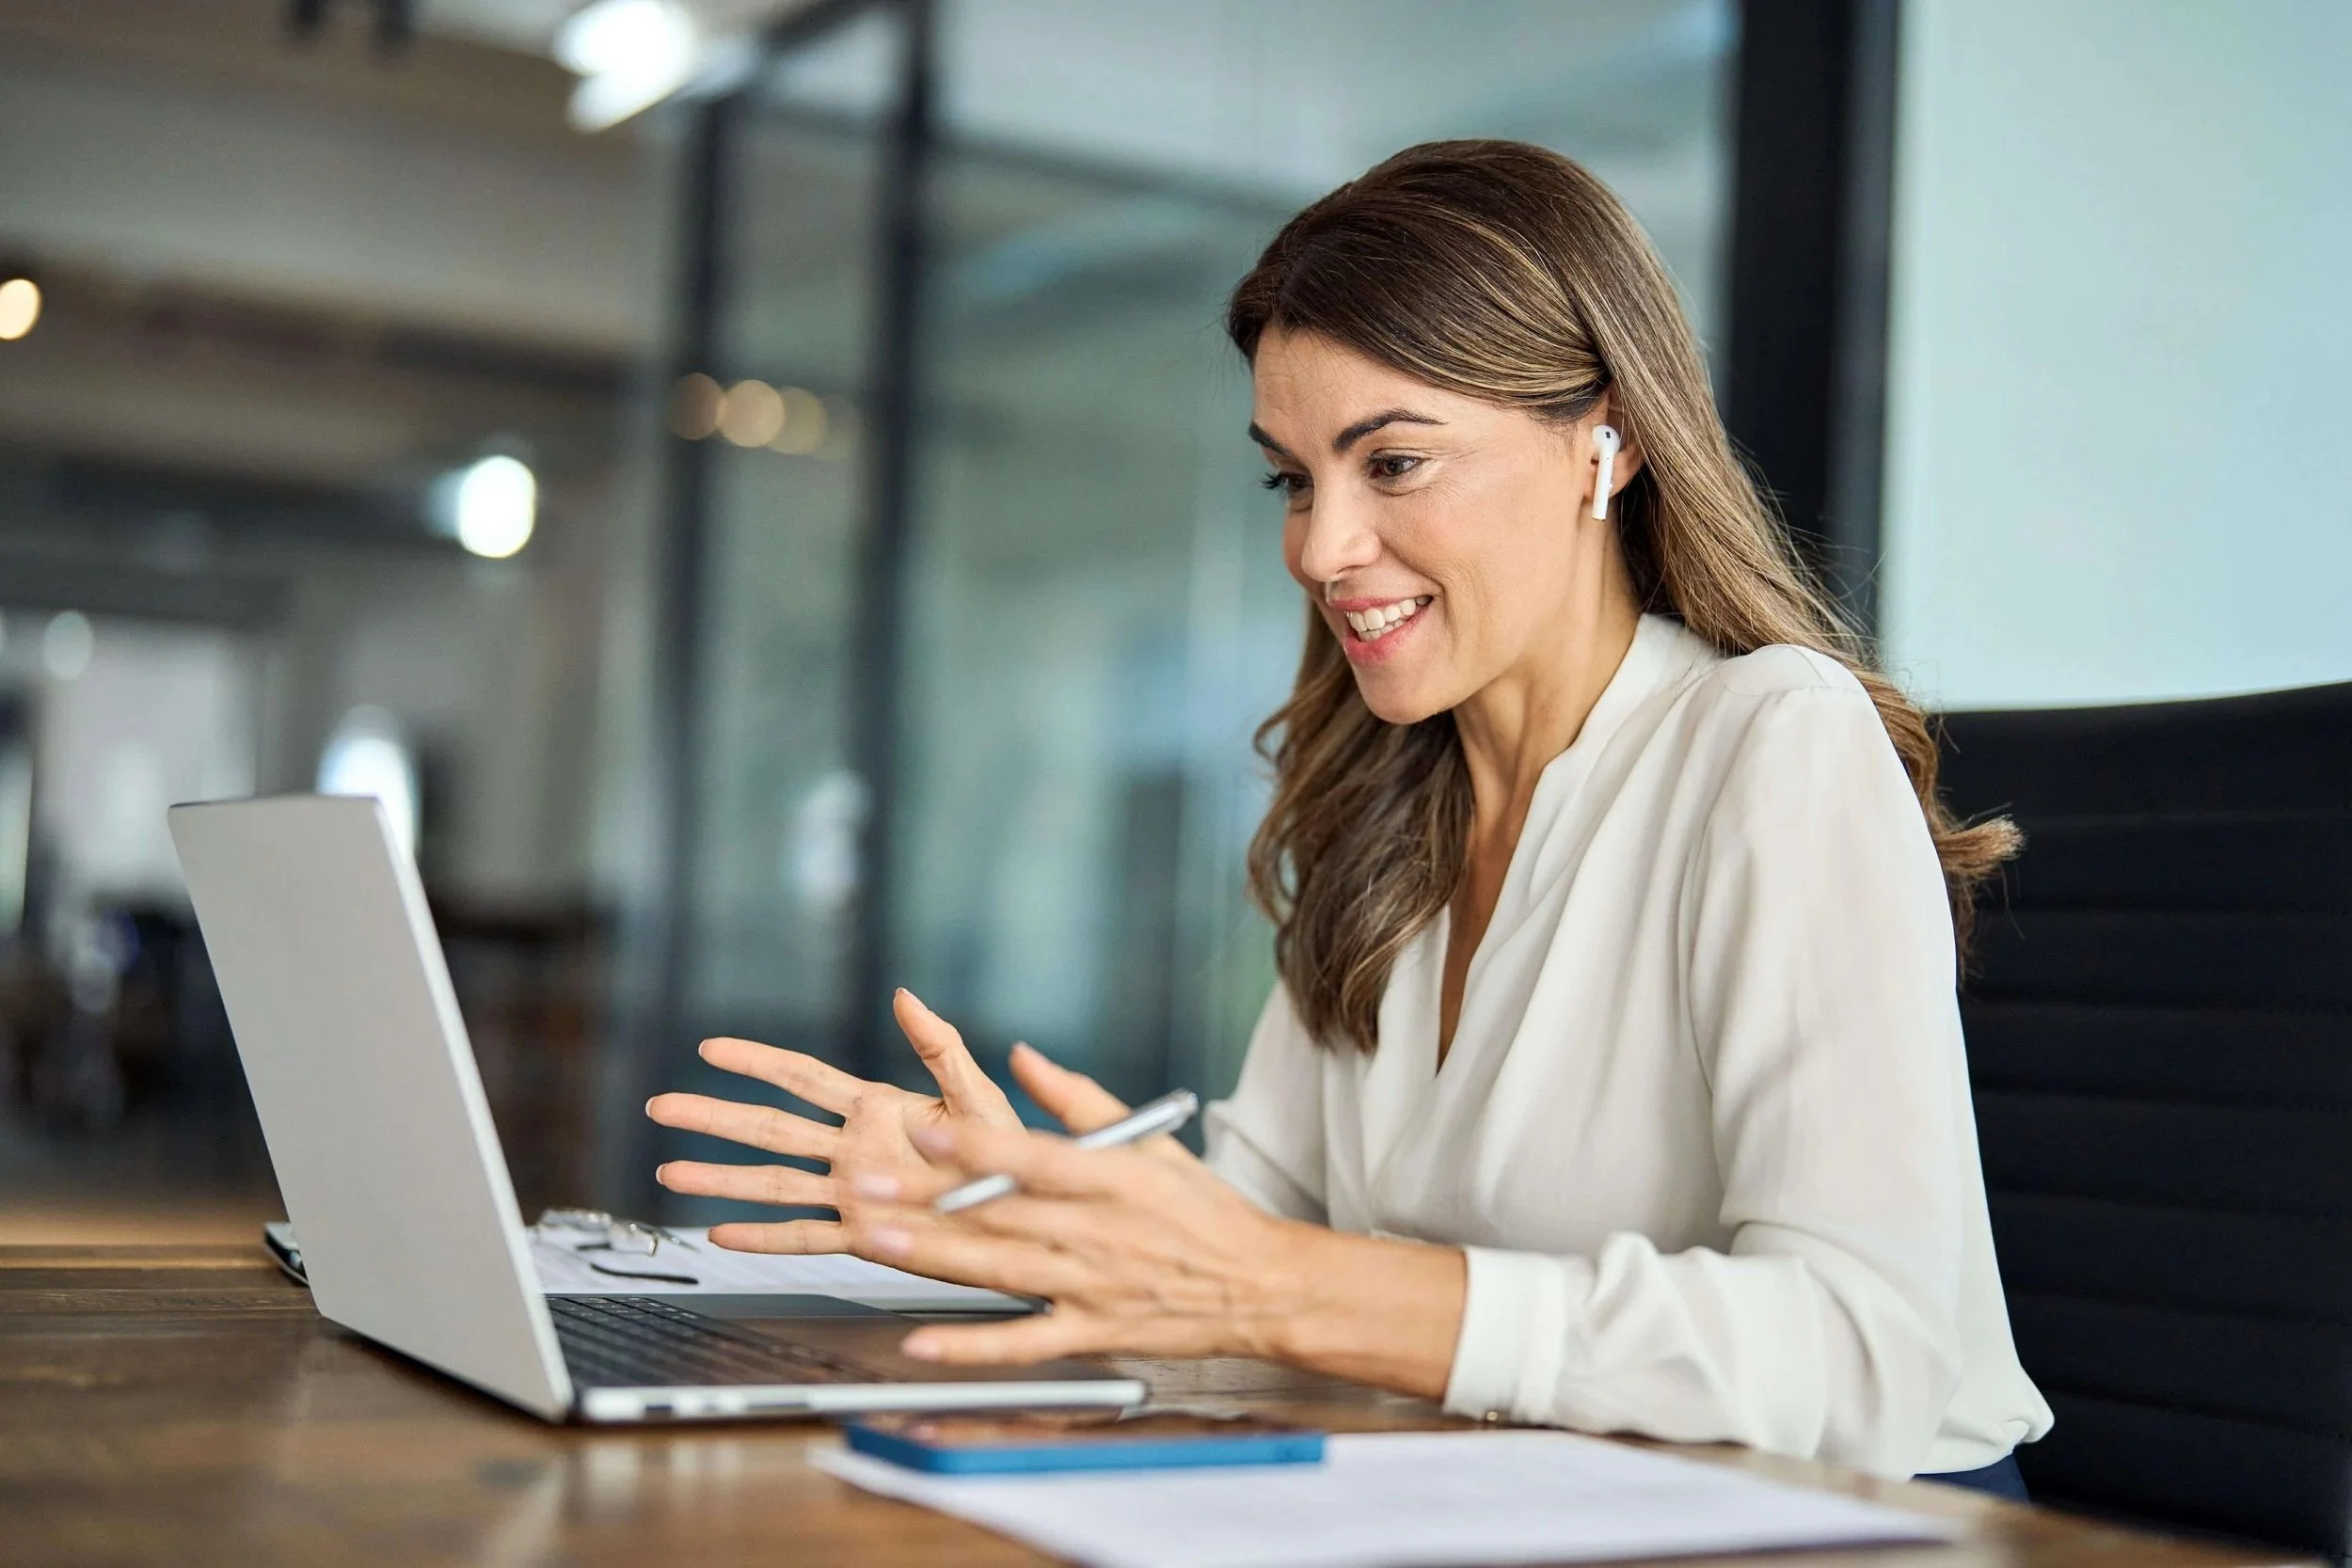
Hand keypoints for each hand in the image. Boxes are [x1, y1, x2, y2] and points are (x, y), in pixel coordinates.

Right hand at [643, 990, 1128, 1258]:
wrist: (1030, 1216)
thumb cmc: (1010, 1153)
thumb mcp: (977, 1093)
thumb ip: (939, 1046)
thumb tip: (906, 996)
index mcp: (877, 1107)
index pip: (802, 1077)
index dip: (756, 1060)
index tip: (712, 1048)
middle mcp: (854, 1149)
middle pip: (769, 1128)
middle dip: (714, 1116)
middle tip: (664, 1106)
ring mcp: (853, 1192)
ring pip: (773, 1183)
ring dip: (721, 1177)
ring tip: (671, 1171)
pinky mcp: (866, 1234)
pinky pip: (805, 1236)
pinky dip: (763, 1238)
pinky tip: (721, 1234)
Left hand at [839, 1063, 1467, 1398]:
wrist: (1259, 1285)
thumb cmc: (1203, 1210)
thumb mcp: (1151, 1140)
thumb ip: (1080, 1099)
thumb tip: (1023, 1057)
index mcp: (1112, 1177)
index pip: (1032, 1156)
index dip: (974, 1142)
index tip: (922, 1124)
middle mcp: (1097, 1231)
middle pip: (999, 1212)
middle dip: (924, 1196)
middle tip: (863, 1182)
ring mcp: (1092, 1286)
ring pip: (1000, 1269)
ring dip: (934, 1256)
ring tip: (877, 1240)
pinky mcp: (1092, 1332)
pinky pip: (1024, 1344)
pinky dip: (973, 1347)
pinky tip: (923, 1343)